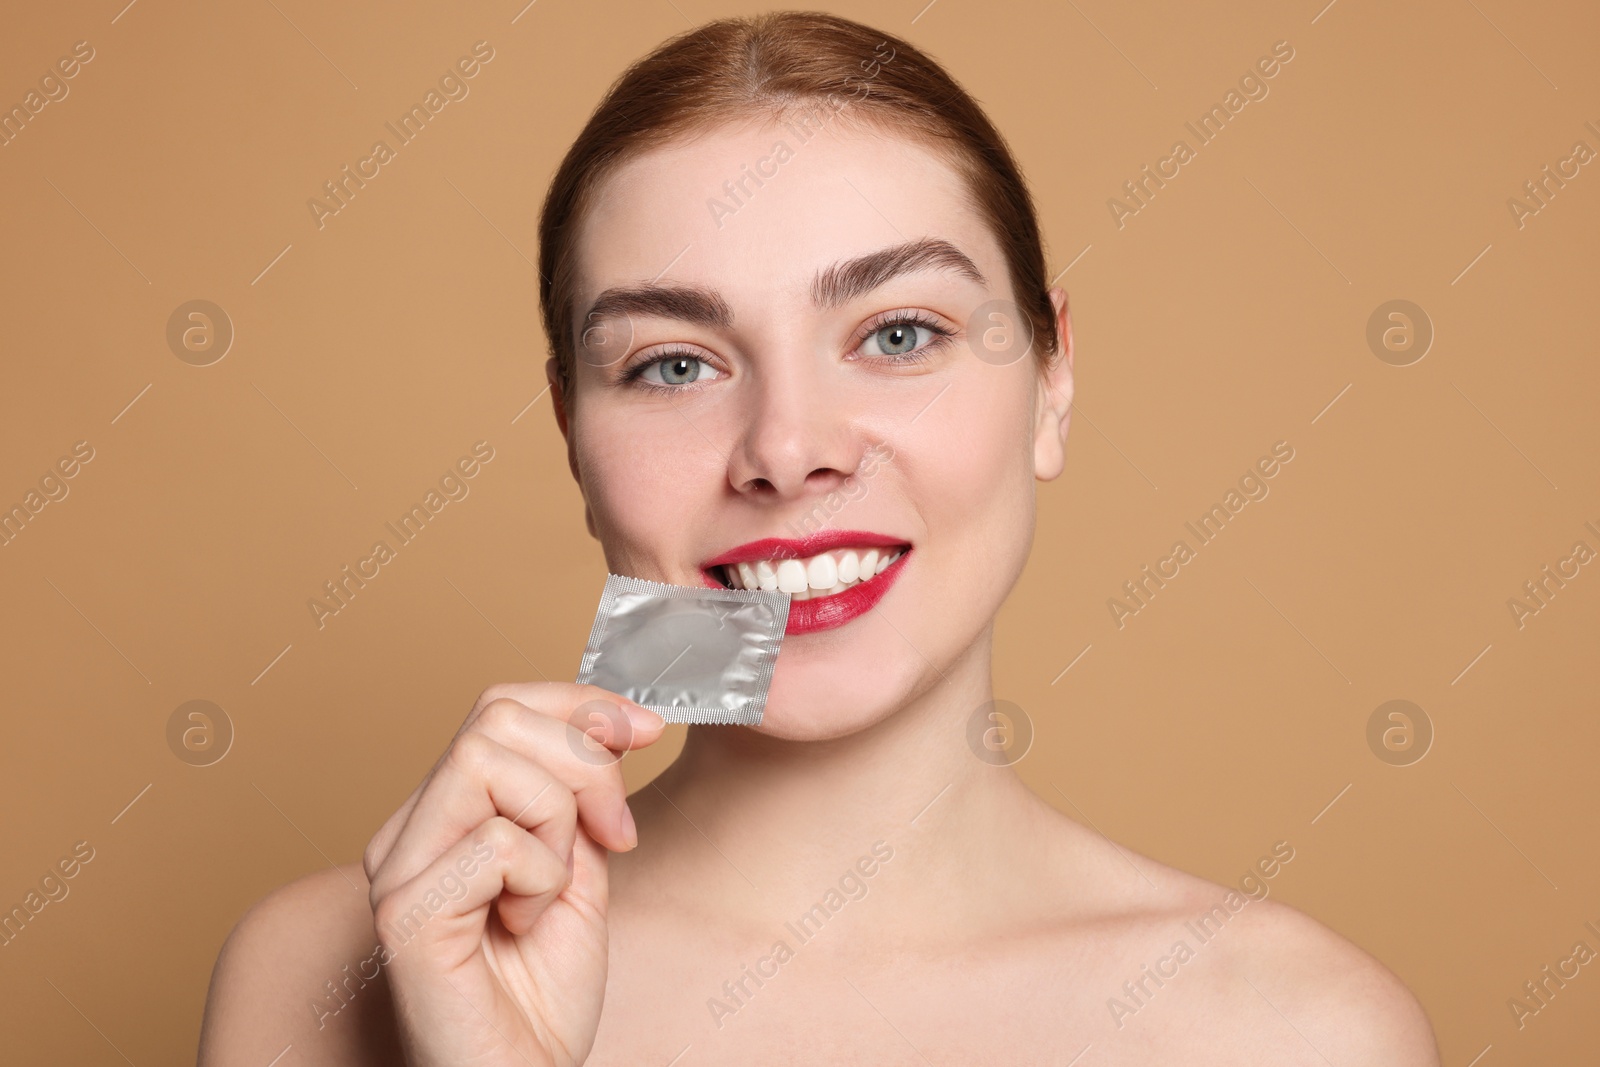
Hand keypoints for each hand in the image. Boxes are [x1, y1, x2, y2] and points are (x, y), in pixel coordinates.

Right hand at [363, 683, 664, 1065]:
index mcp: (442, 814)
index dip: (581, 704)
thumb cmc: (540, 993)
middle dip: (582, 760)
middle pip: (495, 717)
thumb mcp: (579, 866)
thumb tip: (616, 718)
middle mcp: (406, 831)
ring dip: (554, 823)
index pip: (500, 706)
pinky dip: (539, 878)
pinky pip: (496, 841)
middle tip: (612, 833)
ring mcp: (397, 868)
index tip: (647, 729)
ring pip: (488, 761)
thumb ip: (581, 795)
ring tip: (548, 892)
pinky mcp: (405, 910)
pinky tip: (523, 926)